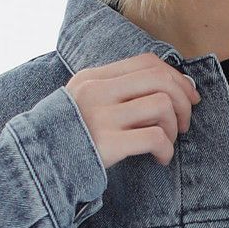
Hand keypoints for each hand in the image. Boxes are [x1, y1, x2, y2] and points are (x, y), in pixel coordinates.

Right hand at [65, 53, 200, 170]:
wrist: (39, 165)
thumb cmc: (72, 137)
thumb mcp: (86, 102)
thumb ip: (118, 91)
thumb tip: (172, 87)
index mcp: (94, 77)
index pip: (147, 62)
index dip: (176, 77)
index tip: (189, 96)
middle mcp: (97, 91)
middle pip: (159, 79)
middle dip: (183, 100)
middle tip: (183, 123)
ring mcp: (101, 116)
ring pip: (161, 105)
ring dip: (174, 127)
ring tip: (166, 142)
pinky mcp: (107, 143)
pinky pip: (154, 137)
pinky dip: (166, 149)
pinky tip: (160, 159)